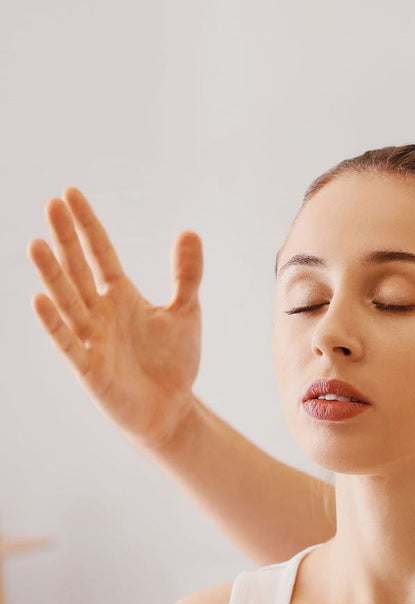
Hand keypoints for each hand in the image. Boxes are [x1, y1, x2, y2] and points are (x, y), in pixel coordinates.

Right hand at [28, 187, 203, 448]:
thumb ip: (186, 275)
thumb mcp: (187, 312)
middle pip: (78, 269)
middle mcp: (100, 314)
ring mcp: (92, 340)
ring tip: (36, 244)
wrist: (172, 410)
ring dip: (53, 275)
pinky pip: (69, 344)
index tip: (70, 194)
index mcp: (120, 297)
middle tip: (52, 204)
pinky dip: (55, 324)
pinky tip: (40, 300)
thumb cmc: (173, 363)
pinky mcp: (90, 369)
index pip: (99, 253)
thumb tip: (189, 231)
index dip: (87, 225)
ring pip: (68, 302)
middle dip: (66, 239)